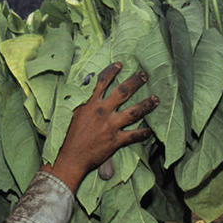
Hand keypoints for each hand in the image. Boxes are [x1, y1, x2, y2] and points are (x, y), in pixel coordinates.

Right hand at [43, 62, 157, 192]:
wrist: (70, 157)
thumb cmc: (67, 136)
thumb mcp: (70, 114)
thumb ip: (80, 102)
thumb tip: (84, 91)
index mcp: (90, 104)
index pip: (102, 82)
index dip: (112, 71)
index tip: (120, 64)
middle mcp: (103, 112)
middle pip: (122, 92)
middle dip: (135, 82)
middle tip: (144, 75)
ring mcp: (111, 126)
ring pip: (133, 112)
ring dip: (146, 105)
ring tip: (155, 99)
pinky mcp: (116, 140)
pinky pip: (134, 135)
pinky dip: (143, 133)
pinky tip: (150, 130)